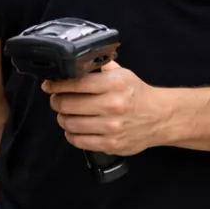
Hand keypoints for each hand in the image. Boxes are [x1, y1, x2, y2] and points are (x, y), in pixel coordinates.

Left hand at [43, 61, 166, 156]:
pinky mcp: (112, 144)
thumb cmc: (136, 94)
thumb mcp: (121, 73)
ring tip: (65, 114)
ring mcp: (112, 127)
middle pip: (67, 105)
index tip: (49, 86)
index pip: (75, 83)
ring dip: (62, 118)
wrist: (160, 117)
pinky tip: (74, 129)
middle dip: (56, 101)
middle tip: (56, 100)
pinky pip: (79, 141)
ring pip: (70, 124)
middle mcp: (113, 105)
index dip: (56, 85)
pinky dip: (71, 134)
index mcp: (114, 84)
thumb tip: (71, 64)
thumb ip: (98, 67)